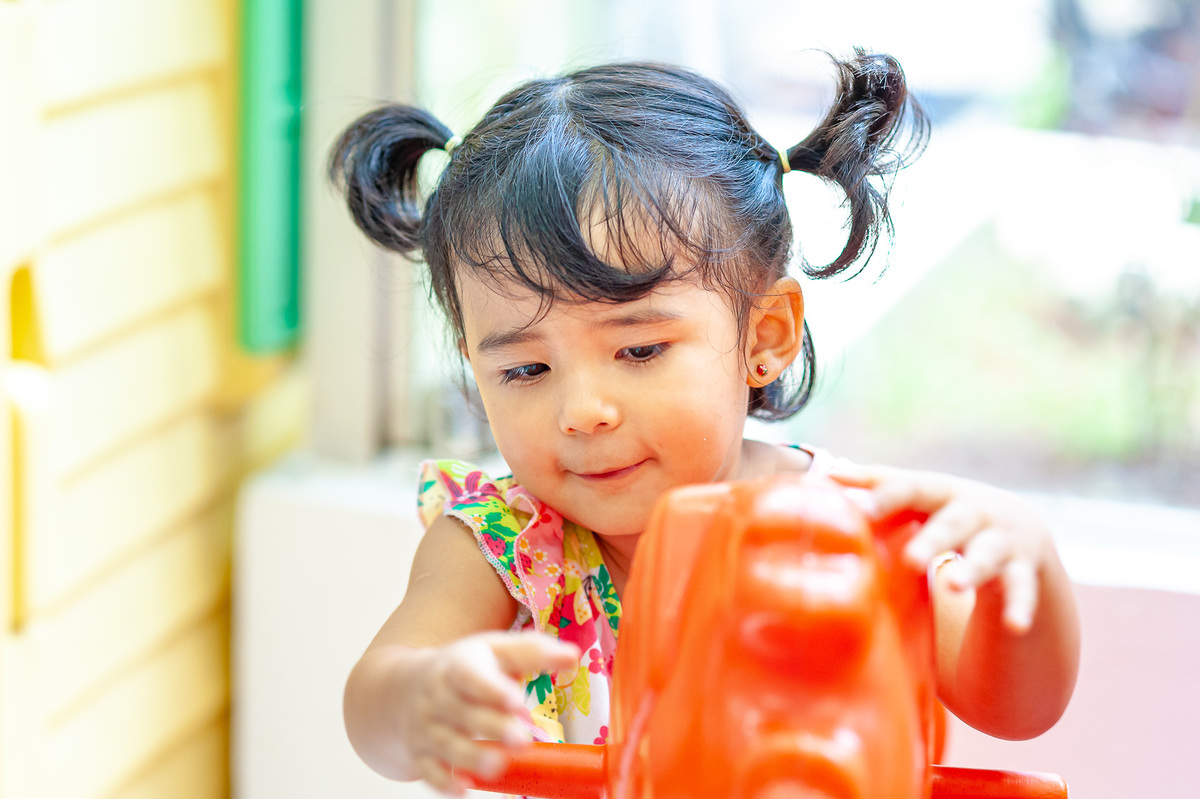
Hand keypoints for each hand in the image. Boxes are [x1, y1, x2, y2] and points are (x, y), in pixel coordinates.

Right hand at [398, 631, 578, 794]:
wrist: (403, 687)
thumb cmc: (465, 667)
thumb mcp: (494, 650)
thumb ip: (532, 652)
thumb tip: (572, 656)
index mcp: (458, 666)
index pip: (470, 675)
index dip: (492, 688)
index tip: (517, 701)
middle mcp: (438, 697)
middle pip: (462, 713)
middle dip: (491, 727)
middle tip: (521, 740)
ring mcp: (426, 728)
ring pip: (447, 744)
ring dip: (471, 757)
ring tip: (498, 766)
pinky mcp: (420, 755)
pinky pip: (429, 771)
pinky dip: (444, 782)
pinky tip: (464, 789)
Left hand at [828, 463, 1053, 632]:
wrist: (1017, 528)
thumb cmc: (946, 510)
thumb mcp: (919, 496)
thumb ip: (878, 486)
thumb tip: (826, 475)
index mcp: (941, 491)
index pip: (911, 488)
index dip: (887, 496)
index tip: (861, 507)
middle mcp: (975, 512)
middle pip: (952, 522)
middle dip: (933, 540)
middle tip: (910, 561)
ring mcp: (1002, 541)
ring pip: (987, 554)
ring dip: (972, 569)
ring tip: (954, 585)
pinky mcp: (1023, 571)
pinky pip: (1022, 590)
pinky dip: (1021, 607)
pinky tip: (1015, 626)